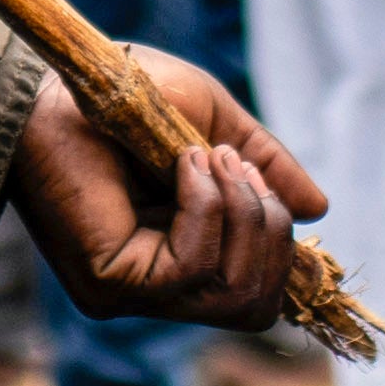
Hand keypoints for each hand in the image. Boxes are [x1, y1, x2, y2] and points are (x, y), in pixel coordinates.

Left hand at [8, 48, 316, 328]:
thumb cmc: (129, 97)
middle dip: (267, 232)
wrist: (67, 79)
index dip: (277, 247)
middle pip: (254, 306)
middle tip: (236, 166)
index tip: (257, 177)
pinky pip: (191, 268)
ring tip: (209, 157)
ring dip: (239, 213)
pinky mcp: (111, 282)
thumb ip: (264, 170)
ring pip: (231, 293)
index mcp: (181, 259)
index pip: (255, 295)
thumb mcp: (216, 129)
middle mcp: (157, 289)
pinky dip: (205, 207)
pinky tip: (184, 162)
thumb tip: (317, 211)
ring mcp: (133, 293)